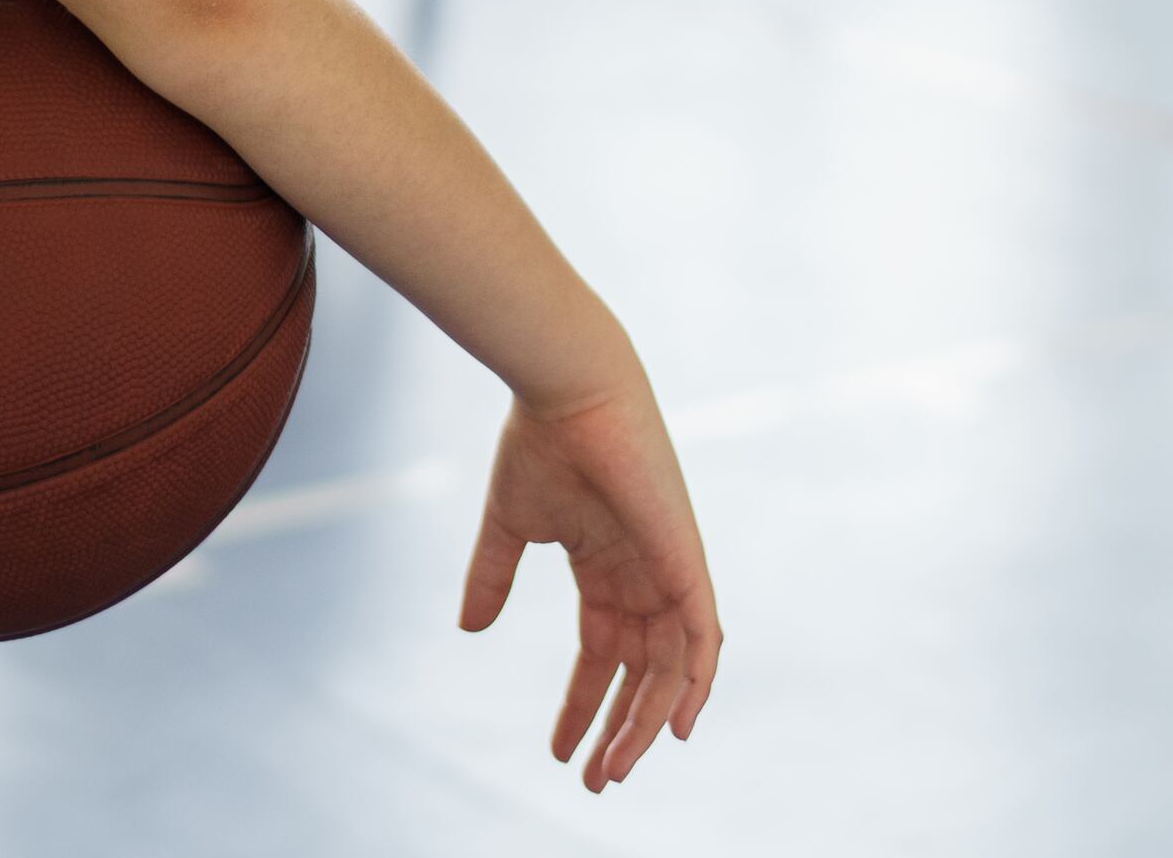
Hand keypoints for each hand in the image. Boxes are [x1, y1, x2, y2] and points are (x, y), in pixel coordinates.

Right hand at [461, 385, 720, 791]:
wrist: (569, 390)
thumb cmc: (539, 442)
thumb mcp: (511, 526)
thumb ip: (493, 578)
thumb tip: (468, 628)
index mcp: (606, 567)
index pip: (600, 654)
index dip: (581, 705)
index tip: (560, 754)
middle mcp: (643, 575)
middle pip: (640, 672)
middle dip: (620, 729)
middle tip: (598, 781)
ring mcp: (668, 569)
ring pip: (670, 668)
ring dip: (646, 722)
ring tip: (617, 769)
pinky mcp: (685, 560)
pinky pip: (704, 636)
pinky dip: (696, 682)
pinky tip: (677, 727)